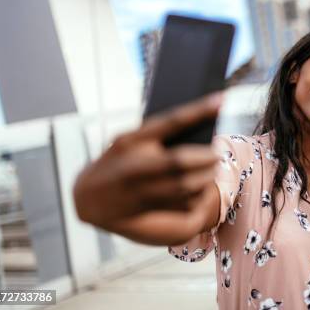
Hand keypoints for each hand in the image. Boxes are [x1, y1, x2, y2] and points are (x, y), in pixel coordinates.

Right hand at [73, 93, 222, 239]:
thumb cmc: (117, 163)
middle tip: (216, 155)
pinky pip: (183, 204)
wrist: (88, 200)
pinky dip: (198, 196)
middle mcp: (134, 165)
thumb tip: (199, 132)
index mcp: (131, 140)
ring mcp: (140, 190)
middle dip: (207, 157)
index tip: (221, 99)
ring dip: (206, 178)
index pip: (170, 121)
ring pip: (186, 185)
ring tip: (209, 171)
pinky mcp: (149, 209)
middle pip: (181, 160)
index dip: (198, 110)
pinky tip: (198, 190)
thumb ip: (157, 136)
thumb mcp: (129, 141)